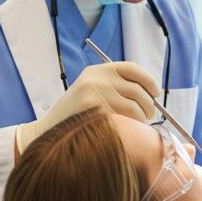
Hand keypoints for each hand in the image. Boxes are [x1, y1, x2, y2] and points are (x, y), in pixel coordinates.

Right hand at [15, 62, 160, 155]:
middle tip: (149, 115)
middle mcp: (96, 78)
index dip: (149, 80)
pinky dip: (132, 125)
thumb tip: (149, 94)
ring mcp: (94, 94)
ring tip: (139, 124)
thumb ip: (114, 87)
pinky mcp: (94, 111)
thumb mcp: (91, 91)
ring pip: (135, 106)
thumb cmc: (74, 116)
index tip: (155, 92)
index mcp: (97, 70)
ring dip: (142, 117)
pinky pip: (125, 119)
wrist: (46, 132)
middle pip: (137, 89)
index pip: (132, 68)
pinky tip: (128, 130)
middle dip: (149, 104)